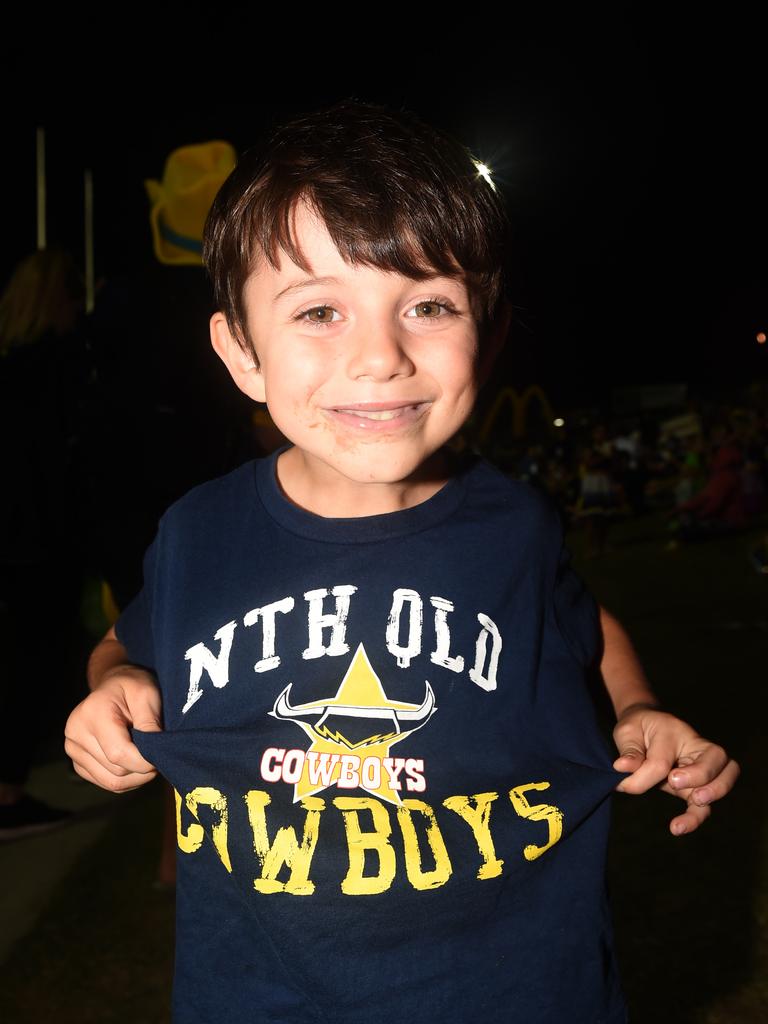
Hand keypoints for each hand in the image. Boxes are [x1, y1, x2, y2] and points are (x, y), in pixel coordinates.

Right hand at [65, 667, 161, 792]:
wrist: (113, 686)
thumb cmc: (132, 686)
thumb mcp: (146, 694)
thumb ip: (150, 723)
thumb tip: (155, 754)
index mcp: (92, 713)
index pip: (118, 753)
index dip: (144, 762)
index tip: (161, 755)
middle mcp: (76, 734)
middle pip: (116, 770)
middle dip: (143, 768)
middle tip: (158, 752)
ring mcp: (74, 750)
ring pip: (112, 782)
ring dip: (136, 777)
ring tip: (147, 758)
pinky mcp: (78, 763)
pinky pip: (106, 783)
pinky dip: (126, 779)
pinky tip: (135, 763)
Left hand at [612, 704, 739, 834]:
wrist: (646, 728)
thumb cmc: (638, 729)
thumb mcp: (627, 732)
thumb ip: (629, 750)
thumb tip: (622, 767)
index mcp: (673, 730)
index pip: (662, 759)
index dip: (641, 776)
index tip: (621, 783)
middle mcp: (694, 746)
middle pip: (716, 756)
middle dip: (700, 773)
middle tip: (674, 782)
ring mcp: (701, 767)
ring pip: (724, 778)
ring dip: (712, 793)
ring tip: (696, 802)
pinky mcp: (697, 786)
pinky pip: (706, 803)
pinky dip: (696, 817)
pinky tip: (677, 828)